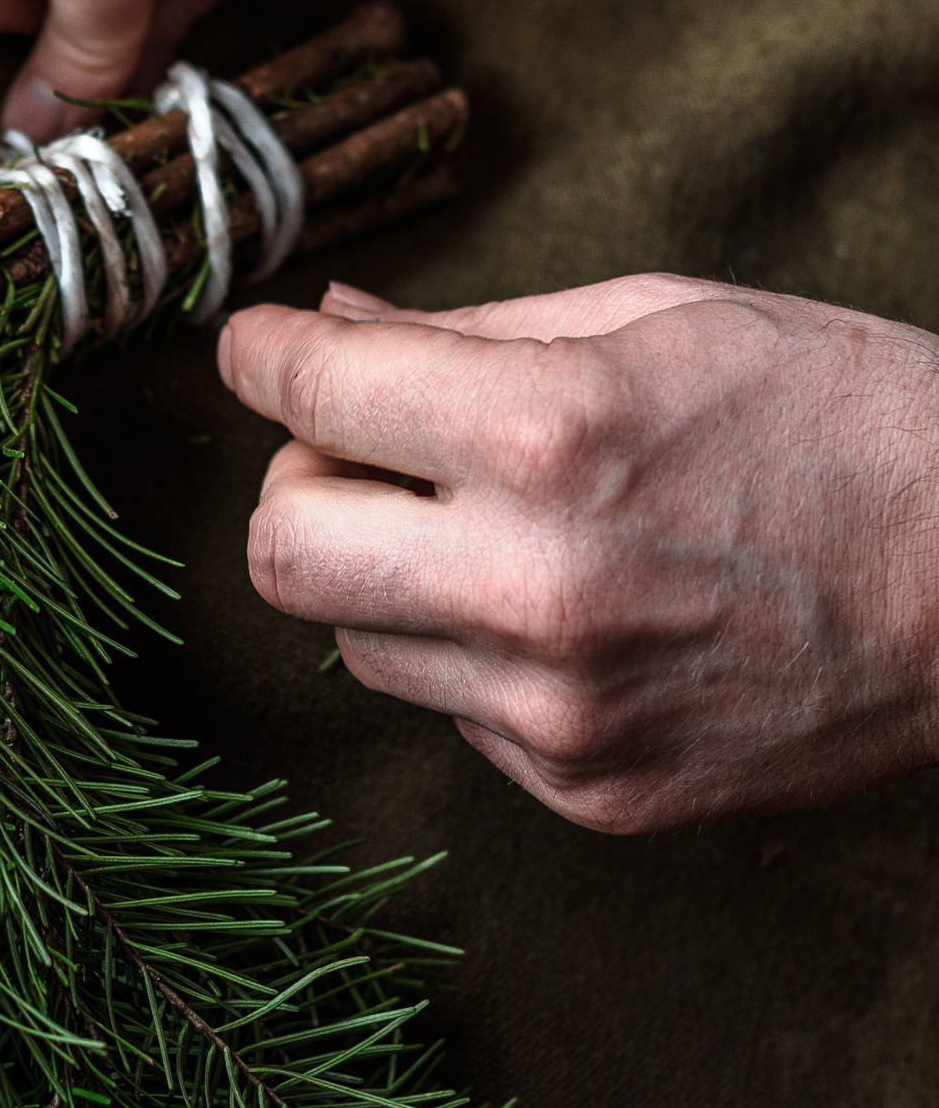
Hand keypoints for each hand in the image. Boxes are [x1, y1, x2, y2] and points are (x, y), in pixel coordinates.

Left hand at [217, 272, 938, 832]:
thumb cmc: (848, 421)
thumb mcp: (662, 319)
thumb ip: (469, 332)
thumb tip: (328, 328)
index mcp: (546, 435)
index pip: (307, 395)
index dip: (260, 356)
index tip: (261, 348)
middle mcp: (533, 584)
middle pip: (277, 549)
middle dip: (299, 484)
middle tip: (366, 452)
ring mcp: (558, 707)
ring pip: (355, 639)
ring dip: (390, 576)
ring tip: (507, 531)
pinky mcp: (588, 789)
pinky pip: (455, 713)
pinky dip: (479, 655)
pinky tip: (584, 611)